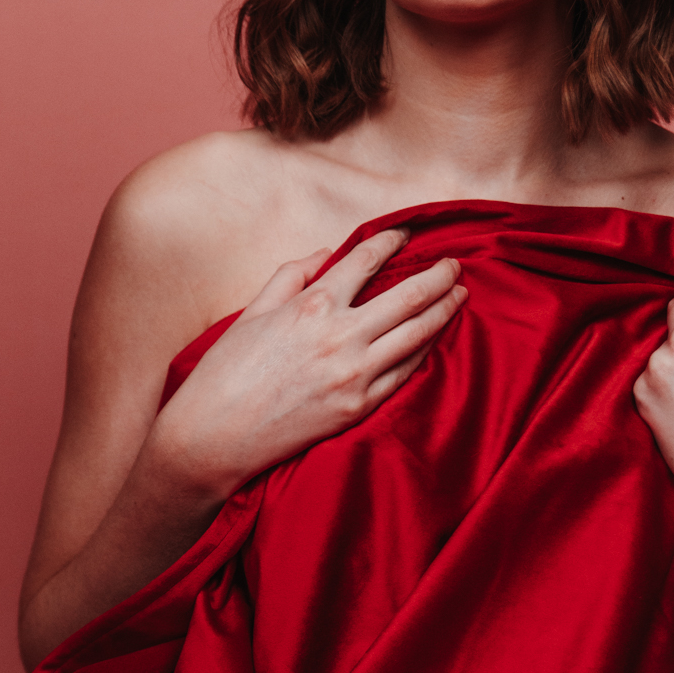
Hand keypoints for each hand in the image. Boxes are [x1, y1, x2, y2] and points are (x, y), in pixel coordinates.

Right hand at [151, 227, 465, 499]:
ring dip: (444, 309)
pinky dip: (425, 349)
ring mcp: (355, 374)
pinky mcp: (359, 406)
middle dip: (438, 274)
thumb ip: (292, 276)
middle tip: (454, 263)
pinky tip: (436, 337)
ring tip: (459, 294)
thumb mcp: (253, 312)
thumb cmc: (226, 374)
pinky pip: (405, 371)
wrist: (214, 438)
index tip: (406, 235)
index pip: (365, 261)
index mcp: (312, 304)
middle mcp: (341, 335)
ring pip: (417, 333)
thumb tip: (326, 253)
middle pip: (408, 295)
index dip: (391, 242)